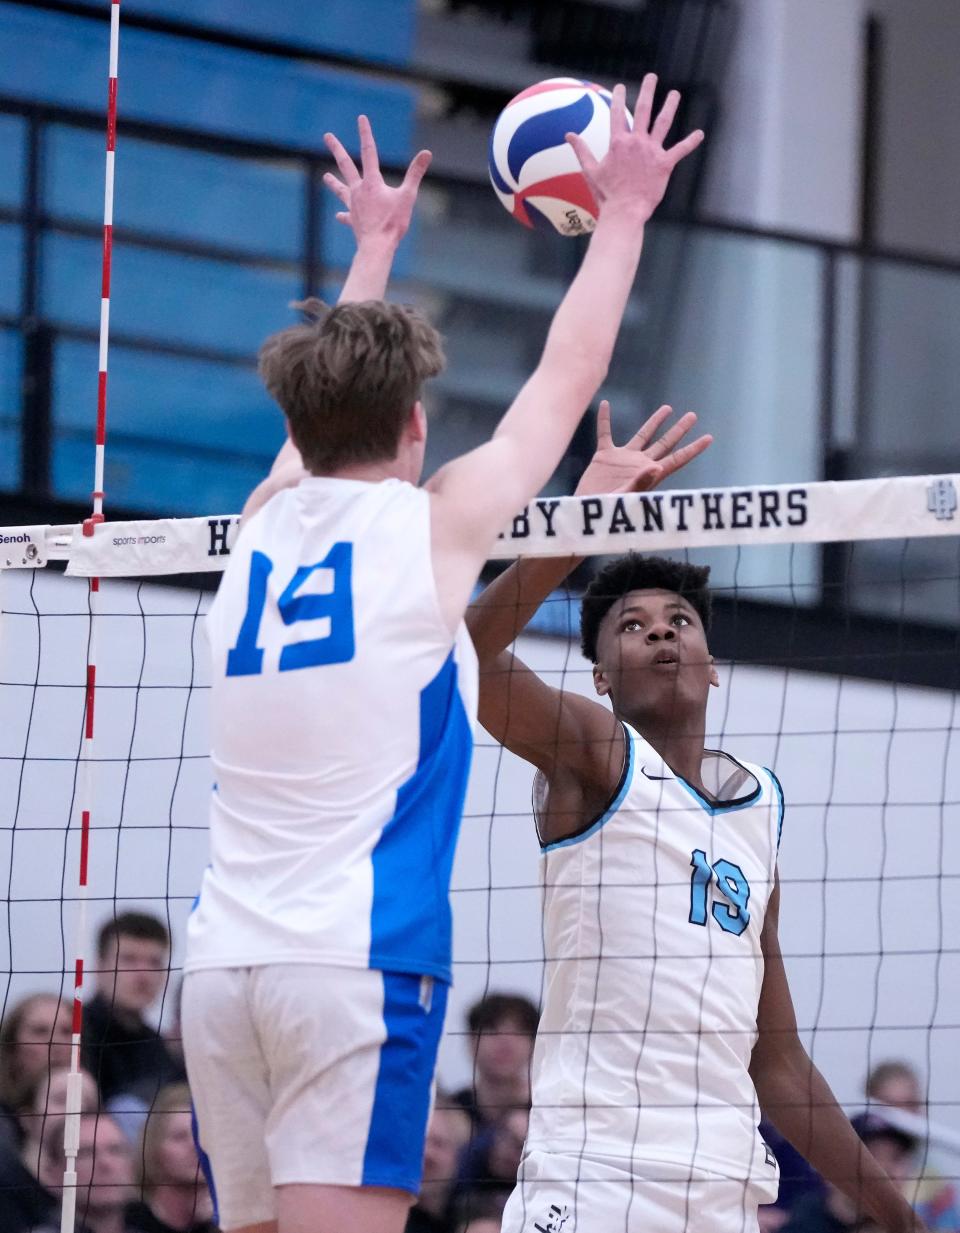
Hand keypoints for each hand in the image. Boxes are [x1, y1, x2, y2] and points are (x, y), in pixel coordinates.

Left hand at [323, 115, 431, 244]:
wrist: (377, 247)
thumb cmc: (393, 223)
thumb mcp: (408, 196)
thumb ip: (415, 173)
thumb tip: (427, 153)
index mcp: (372, 182)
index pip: (369, 152)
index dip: (366, 134)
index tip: (361, 118)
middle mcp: (359, 190)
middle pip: (345, 165)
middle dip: (337, 149)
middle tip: (327, 136)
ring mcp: (354, 205)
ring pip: (341, 190)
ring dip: (333, 183)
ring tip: (326, 177)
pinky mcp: (353, 220)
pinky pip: (347, 216)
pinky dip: (344, 215)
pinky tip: (339, 215)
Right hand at [567, 76, 703, 223]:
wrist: (624, 211)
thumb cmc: (606, 194)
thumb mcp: (590, 171)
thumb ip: (581, 150)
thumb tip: (568, 135)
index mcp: (618, 142)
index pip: (617, 114)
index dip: (618, 98)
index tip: (619, 87)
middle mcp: (636, 142)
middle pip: (643, 110)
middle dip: (647, 91)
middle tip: (651, 77)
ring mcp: (652, 151)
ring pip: (663, 123)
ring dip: (669, 106)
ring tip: (674, 94)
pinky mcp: (665, 164)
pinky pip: (680, 150)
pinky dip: (691, 142)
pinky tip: (700, 134)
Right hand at [573, 399, 711, 497]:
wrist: (586, 510)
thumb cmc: (608, 510)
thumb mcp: (625, 497)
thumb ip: (641, 483)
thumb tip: (657, 467)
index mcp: (650, 474)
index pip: (677, 459)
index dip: (693, 449)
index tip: (709, 438)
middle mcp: (640, 464)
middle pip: (665, 443)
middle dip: (679, 430)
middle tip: (693, 416)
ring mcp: (623, 459)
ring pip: (642, 435)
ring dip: (654, 422)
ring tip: (667, 408)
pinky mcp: (604, 457)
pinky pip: (605, 433)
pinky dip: (604, 419)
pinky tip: (605, 404)